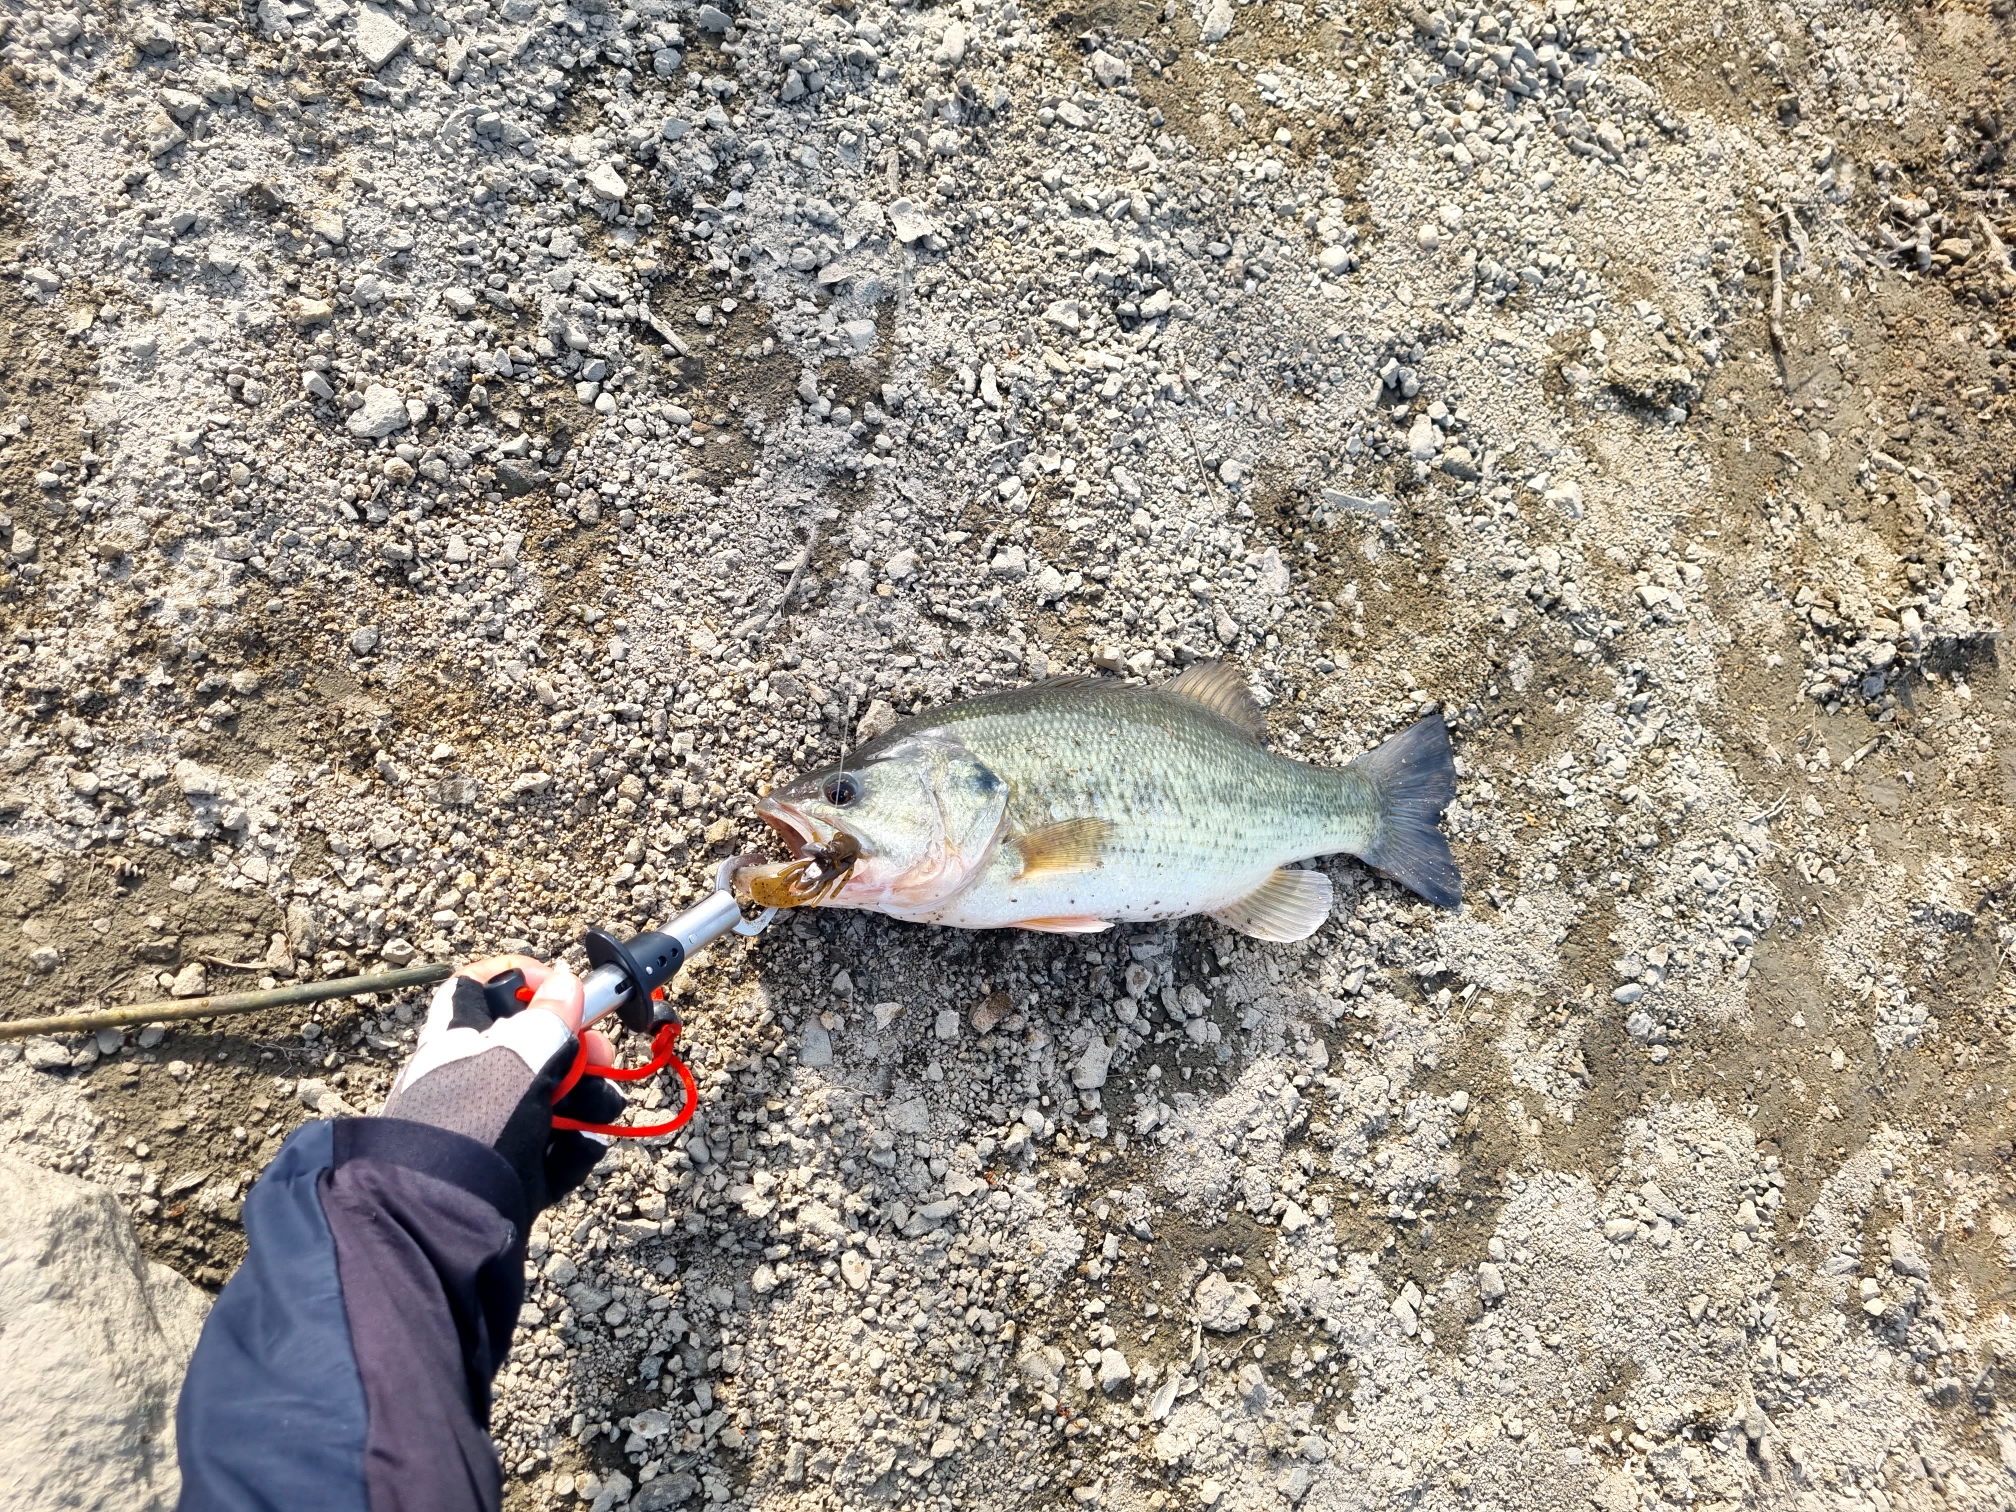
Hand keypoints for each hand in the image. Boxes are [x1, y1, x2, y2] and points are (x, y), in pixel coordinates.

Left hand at [381, 955, 624, 1214]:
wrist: (445, 1217)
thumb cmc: (472, 1122)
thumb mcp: (516, 1056)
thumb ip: (548, 1018)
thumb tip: (566, 985)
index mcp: (460, 1039)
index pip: (480, 988)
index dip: (521, 980)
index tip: (560, 988)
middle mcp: (475, 1079)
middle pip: (535, 1046)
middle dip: (577, 1048)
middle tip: (600, 1055)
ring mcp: (495, 1127)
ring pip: (553, 1099)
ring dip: (587, 1099)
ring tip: (600, 1110)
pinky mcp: (513, 1171)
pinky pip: (556, 1149)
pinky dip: (574, 1148)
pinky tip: (580, 1147)